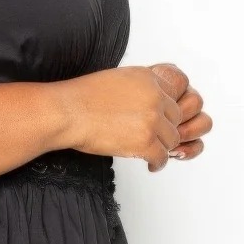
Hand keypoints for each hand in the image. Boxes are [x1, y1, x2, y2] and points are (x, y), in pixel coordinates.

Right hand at [62, 62, 212, 170]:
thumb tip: (149, 100)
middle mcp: (155, 97)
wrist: (68, 112)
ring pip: (173, 138)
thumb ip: (140, 87)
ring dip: (163, 147)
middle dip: (166, 129)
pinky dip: (157, 163)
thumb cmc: (83, 98)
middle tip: (156, 138)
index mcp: (148, 79)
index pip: (176, 94)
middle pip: (176, 118)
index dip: (170, 110)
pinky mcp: (145, 142)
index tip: (166, 119)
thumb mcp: (118, 79)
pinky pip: (163, 157)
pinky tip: (151, 165)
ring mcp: (152, 120)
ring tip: (152, 152)